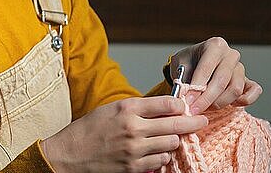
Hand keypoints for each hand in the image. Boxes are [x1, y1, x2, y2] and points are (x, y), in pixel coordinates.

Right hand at [40, 96, 207, 172]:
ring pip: (171, 144)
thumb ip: (138, 108)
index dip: (181, 104)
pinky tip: (155, 151)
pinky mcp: (134, 167)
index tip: (186, 105)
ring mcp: (135, 150)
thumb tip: (164, 107)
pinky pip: (161, 160)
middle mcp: (133, 128)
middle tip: (201, 121)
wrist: (69, 155)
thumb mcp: (112, 109)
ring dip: (173, 140)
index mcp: (127, 108)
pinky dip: (162, 155)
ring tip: (168, 137)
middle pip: (176, 125)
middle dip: (192, 122)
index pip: (166, 103)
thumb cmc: (88, 130)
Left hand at [170, 37, 262, 114]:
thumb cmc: (187, 64)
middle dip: (206, 98)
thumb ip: (183, 80)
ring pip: (235, 89)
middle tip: (194, 110)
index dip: (197, 87)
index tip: (188, 101)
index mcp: (215, 45)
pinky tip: (229, 106)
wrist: (194, 64)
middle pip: (222, 80)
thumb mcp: (180, 67)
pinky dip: (244, 101)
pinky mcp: (248, 80)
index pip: (207, 67)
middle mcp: (230, 54)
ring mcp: (241, 67)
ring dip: (219, 103)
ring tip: (204, 108)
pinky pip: (254, 91)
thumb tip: (185, 98)